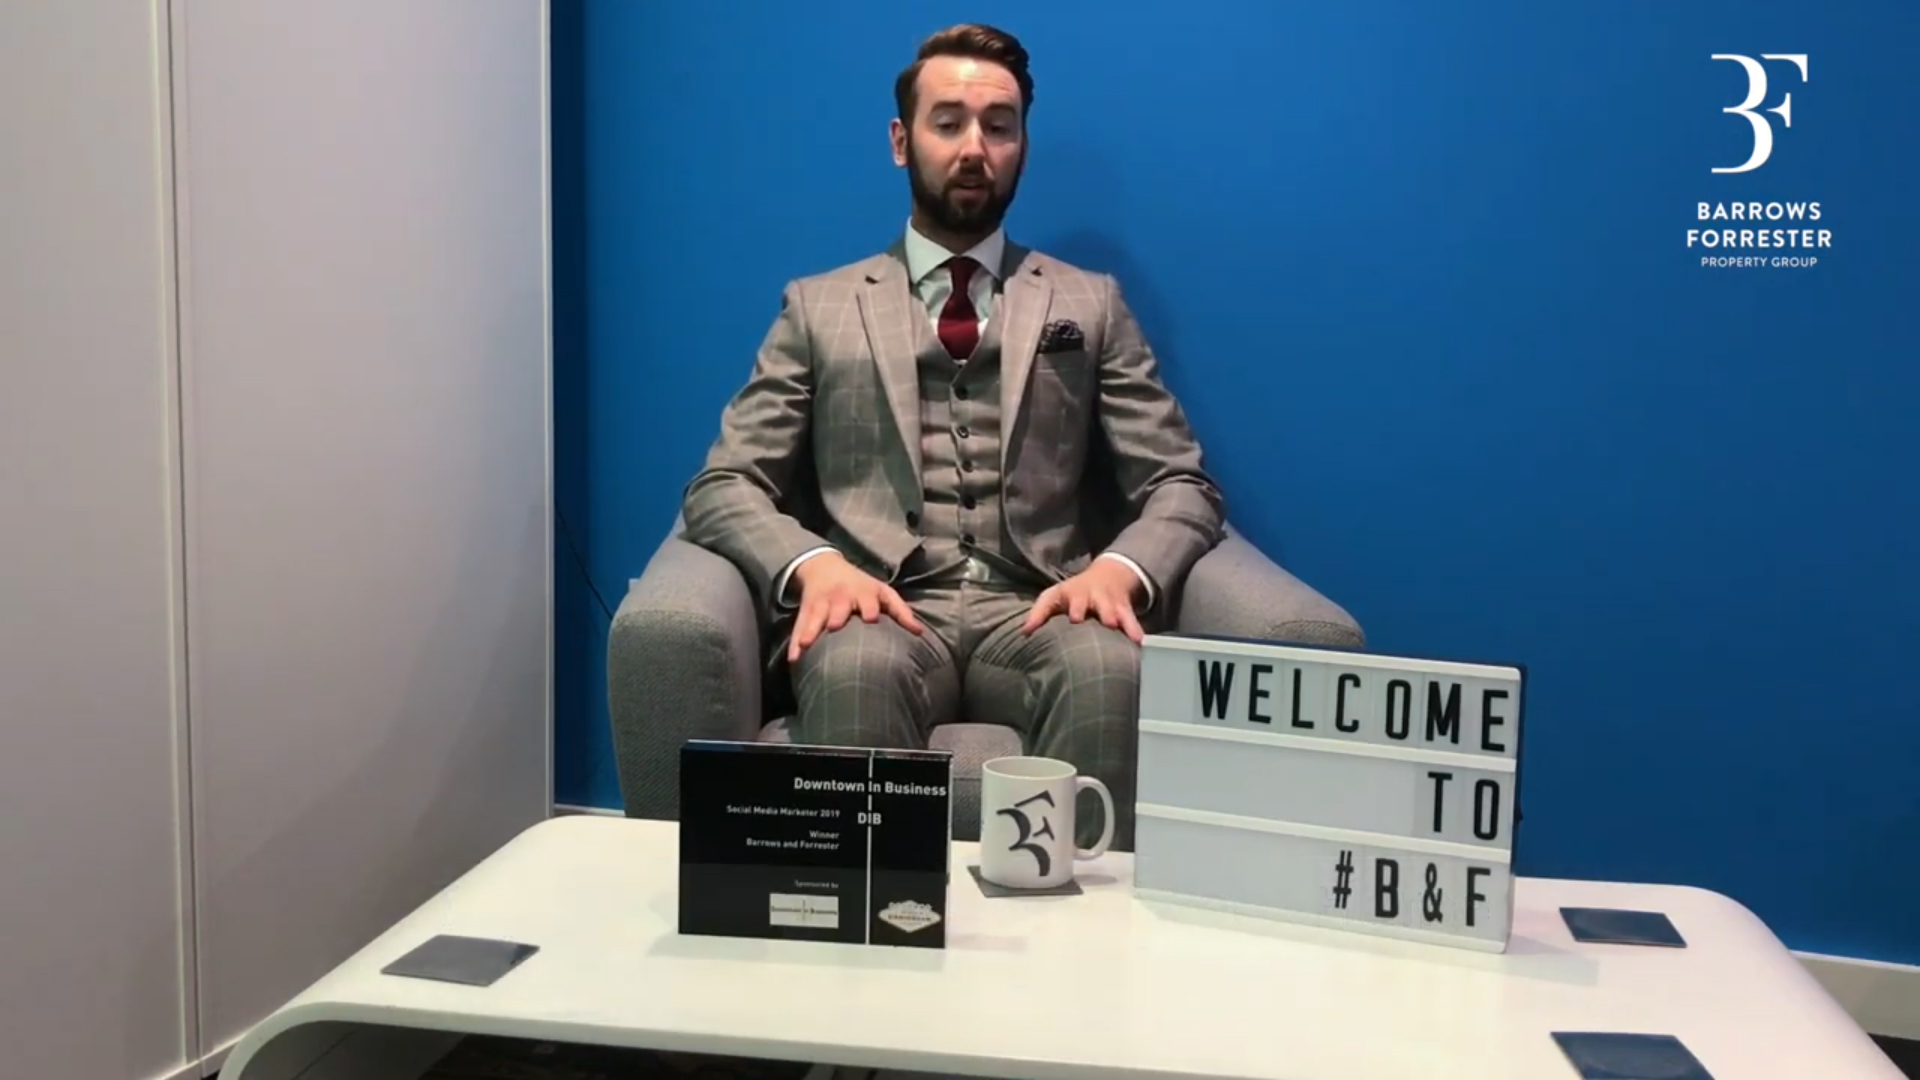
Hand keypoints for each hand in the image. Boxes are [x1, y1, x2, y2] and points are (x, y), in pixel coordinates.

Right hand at [788, 551, 923, 661]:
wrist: (824, 566)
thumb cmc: (861, 586)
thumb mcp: (882, 592)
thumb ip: (900, 611)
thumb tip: (920, 633)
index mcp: (863, 592)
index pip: (868, 599)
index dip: (869, 608)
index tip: (871, 619)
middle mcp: (841, 597)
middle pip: (839, 605)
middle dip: (837, 614)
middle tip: (835, 627)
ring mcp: (822, 603)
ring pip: (815, 616)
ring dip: (811, 630)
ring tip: (806, 645)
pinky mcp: (806, 610)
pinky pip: (800, 626)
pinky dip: (796, 642)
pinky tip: (793, 659)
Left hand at [1021, 558, 1144, 642]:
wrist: (1107, 576)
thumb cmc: (1073, 592)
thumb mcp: (1054, 596)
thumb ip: (1039, 612)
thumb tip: (1024, 632)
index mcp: (1076, 594)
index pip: (1075, 598)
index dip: (1076, 607)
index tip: (1076, 617)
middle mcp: (1096, 597)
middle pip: (1101, 603)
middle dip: (1105, 612)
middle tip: (1107, 622)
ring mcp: (1112, 603)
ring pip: (1119, 611)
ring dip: (1123, 621)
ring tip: (1128, 635)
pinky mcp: (1126, 610)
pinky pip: (1132, 620)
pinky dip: (1136, 630)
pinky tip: (1140, 642)